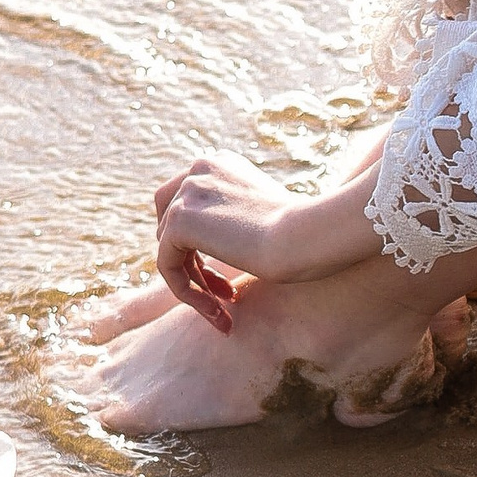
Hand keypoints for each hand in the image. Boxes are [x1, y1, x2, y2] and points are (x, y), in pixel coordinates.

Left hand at [152, 152, 294, 331]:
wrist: (308, 236)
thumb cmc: (306, 236)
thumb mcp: (271, 219)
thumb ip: (240, 221)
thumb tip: (226, 243)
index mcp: (220, 164)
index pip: (189, 203)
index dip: (199, 244)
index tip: (228, 277)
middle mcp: (199, 169)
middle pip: (170, 223)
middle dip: (191, 262)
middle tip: (223, 295)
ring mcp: (187, 191)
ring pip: (169, 249)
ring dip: (193, 284)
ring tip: (222, 312)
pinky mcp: (179, 219)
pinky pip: (167, 266)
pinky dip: (186, 292)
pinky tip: (216, 312)